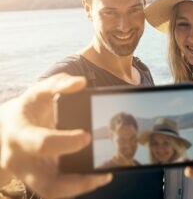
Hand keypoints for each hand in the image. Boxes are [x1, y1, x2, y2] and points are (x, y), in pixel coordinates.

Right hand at [0, 74, 111, 198]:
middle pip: (46, 184)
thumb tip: (81, 82)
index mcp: (19, 135)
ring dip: (80, 189)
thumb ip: (58, 83)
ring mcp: (29, 174)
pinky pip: (57, 189)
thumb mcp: (37, 91)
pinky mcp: (38, 178)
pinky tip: (95, 176)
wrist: (7, 127)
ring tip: (104, 176)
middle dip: (76, 183)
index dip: (65, 143)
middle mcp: (21, 161)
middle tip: (102, 173)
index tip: (87, 136)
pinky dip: (76, 186)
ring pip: (52, 193)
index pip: (42, 144)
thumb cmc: (27, 108)